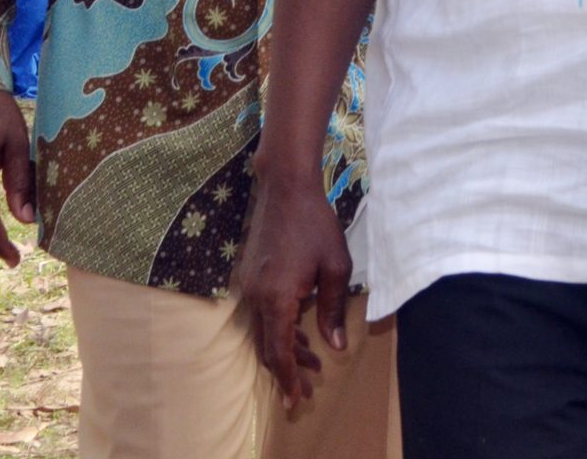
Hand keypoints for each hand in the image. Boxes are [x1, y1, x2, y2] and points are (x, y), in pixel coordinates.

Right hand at [232, 170, 352, 411]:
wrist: (286, 189)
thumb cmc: (317, 225)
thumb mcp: (335, 267)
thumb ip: (333, 309)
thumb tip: (336, 346)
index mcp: (278, 298)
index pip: (279, 351)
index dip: (288, 378)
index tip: (297, 398)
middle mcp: (257, 297)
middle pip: (268, 346)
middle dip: (288, 370)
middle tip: (307, 387)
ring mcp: (250, 286)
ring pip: (266, 330)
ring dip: (286, 348)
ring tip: (312, 361)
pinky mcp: (251, 276)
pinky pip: (264, 312)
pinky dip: (280, 327)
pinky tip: (300, 329)